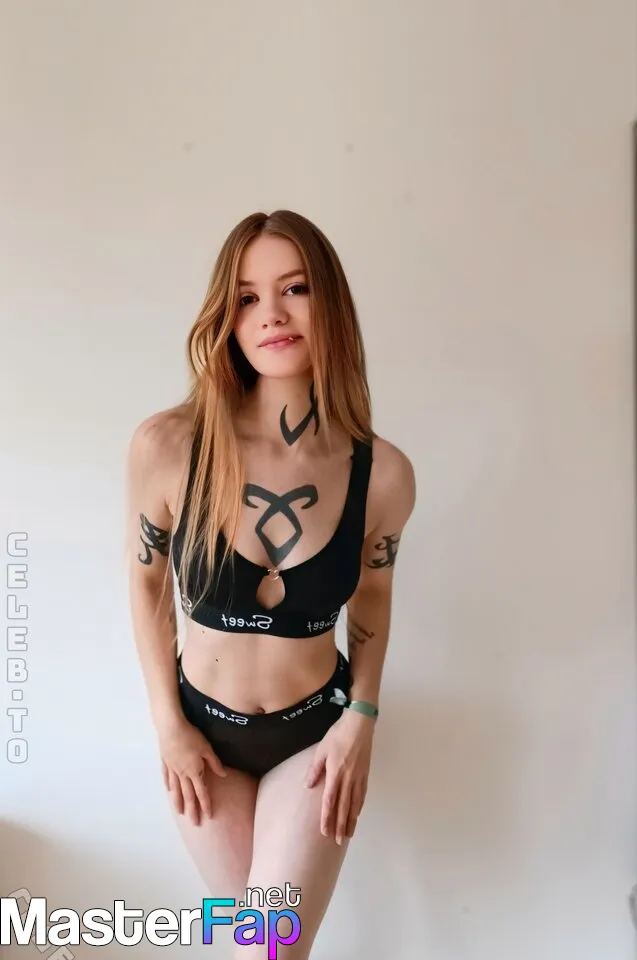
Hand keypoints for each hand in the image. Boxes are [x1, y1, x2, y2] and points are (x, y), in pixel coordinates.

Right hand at [158, 716, 226, 825]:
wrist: (171, 728)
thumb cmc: (191, 736)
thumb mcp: (207, 748)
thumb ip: (215, 763)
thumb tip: (223, 775)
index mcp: (195, 771)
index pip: (202, 792)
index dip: (206, 804)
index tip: (208, 816)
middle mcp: (182, 774)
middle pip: (188, 795)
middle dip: (192, 810)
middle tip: (194, 823)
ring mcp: (172, 769)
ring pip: (175, 789)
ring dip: (178, 802)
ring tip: (180, 812)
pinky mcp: (165, 762)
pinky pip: (167, 777)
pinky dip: (168, 785)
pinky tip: (168, 791)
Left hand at [305, 709, 374, 844]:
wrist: (360, 724)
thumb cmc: (338, 734)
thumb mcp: (321, 749)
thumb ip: (314, 769)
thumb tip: (307, 786)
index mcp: (335, 773)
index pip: (330, 801)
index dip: (327, 817)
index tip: (325, 831)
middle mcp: (348, 778)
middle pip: (344, 807)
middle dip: (340, 825)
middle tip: (338, 841)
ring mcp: (359, 777)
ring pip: (355, 804)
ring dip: (351, 820)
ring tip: (349, 834)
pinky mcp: (366, 773)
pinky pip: (362, 794)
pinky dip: (359, 807)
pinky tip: (357, 814)